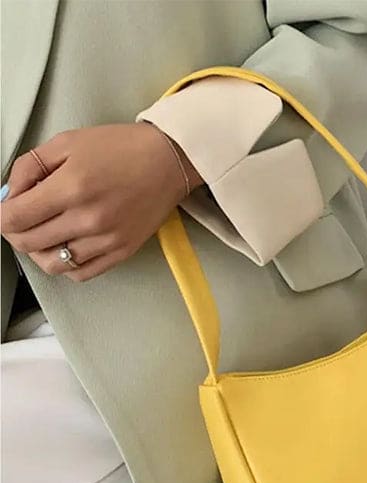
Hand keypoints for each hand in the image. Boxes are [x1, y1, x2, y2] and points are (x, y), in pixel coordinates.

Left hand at [0, 123, 203, 280]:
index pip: (14, 218)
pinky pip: (81, 273)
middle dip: (15, 232)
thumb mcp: (67, 142)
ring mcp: (107, 239)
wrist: (168, 161)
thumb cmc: (122, 148)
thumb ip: (30, 167)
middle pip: (28, 243)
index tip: (6, 208)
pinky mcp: (122, 251)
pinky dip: (66, 265)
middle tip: (21, 219)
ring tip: (45, 234)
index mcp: (71, 187)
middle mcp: (88, 219)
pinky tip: (68, 246)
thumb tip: (9, 195)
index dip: (1, 215)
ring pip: (52, 264)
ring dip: (39, 251)